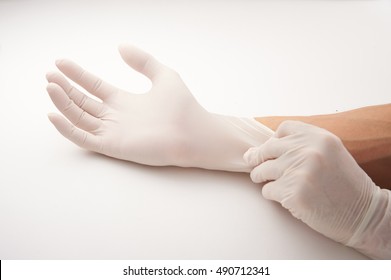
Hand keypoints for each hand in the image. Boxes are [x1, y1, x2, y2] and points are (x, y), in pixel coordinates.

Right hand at [47, 44, 271, 170]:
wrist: (194, 132)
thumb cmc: (183, 106)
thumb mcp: (163, 75)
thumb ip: (143, 61)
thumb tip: (120, 46)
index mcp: (124, 101)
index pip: (94, 86)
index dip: (77, 75)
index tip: (61, 62)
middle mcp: (115, 116)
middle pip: (83, 102)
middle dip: (66, 88)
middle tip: (50, 75)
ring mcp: (113, 131)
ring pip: (80, 118)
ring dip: (63, 103)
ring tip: (51, 87)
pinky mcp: (113, 146)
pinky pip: (84, 138)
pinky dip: (67, 128)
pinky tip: (55, 114)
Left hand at [244, 121, 390, 258]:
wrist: (363, 214)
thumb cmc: (344, 184)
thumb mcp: (330, 152)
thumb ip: (302, 144)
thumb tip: (262, 146)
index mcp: (319, 137)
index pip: (283, 129)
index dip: (274, 140)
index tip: (271, 151)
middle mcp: (308, 150)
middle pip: (266, 149)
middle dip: (257, 159)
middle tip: (256, 167)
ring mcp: (299, 172)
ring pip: (261, 171)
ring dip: (263, 179)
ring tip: (275, 184)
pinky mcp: (293, 193)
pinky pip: (267, 191)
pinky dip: (273, 196)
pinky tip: (288, 198)